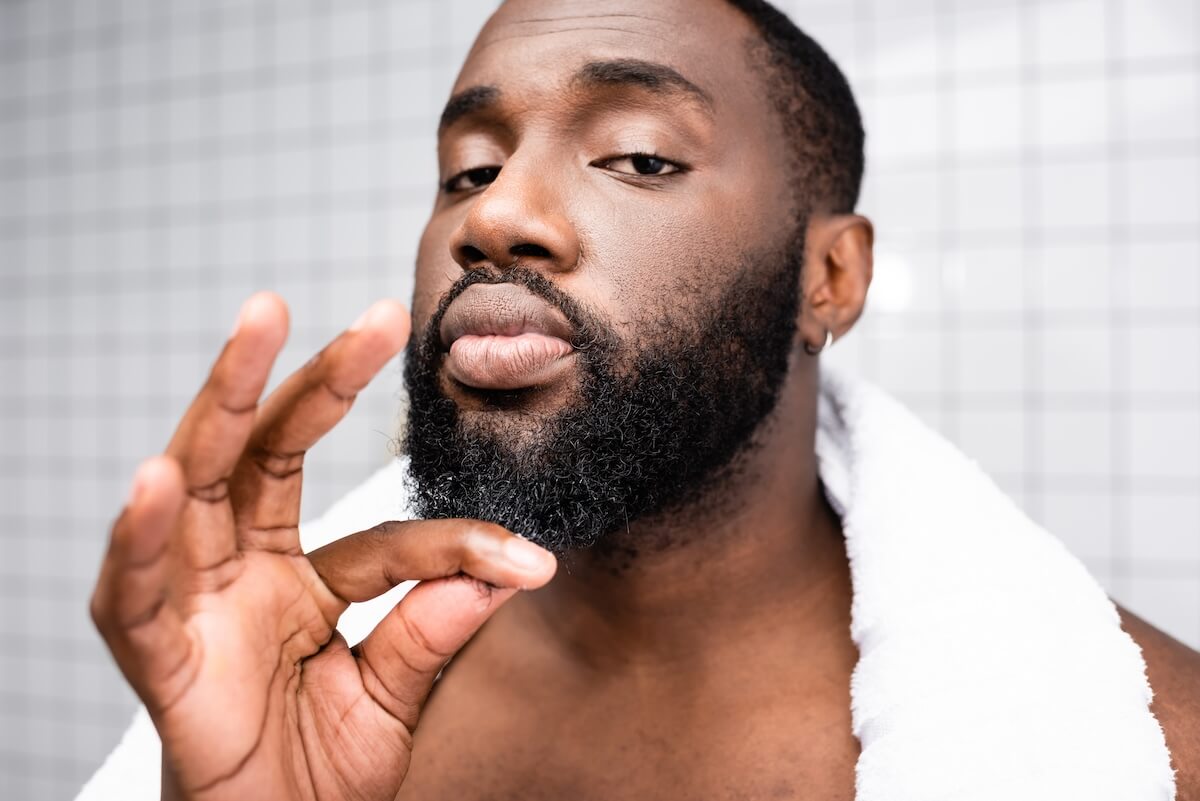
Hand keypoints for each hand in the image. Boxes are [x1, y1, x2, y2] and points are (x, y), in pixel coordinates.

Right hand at [90, 293, 556, 800]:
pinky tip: (154, 480)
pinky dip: (140, 539)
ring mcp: (201, 605)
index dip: (455, 544)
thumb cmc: (321, 778)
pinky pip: (138, 594)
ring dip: (224, 402)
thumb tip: (504, 571)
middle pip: (273, 456)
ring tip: (262, 323)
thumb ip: (432, 633)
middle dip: (318, 381)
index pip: (382, 538)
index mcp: (302, 582)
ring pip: (200, 485)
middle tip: (378, 315)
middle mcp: (246, 573)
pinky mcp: (159, 658)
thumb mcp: (393, 698)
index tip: (530, 559)